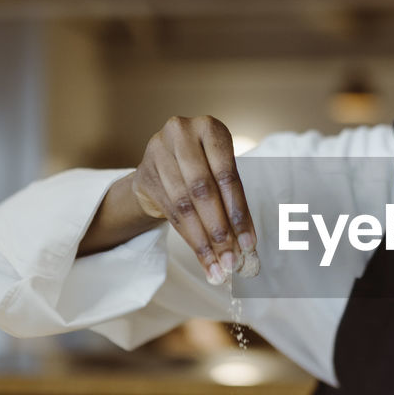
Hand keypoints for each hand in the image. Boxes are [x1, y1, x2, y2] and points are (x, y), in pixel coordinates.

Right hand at [130, 115, 258, 283]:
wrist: (162, 164)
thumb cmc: (204, 167)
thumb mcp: (221, 172)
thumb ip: (234, 201)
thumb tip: (247, 244)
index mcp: (210, 128)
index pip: (227, 175)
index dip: (238, 212)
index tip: (249, 244)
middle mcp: (181, 133)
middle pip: (202, 190)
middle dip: (219, 230)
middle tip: (232, 260)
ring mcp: (157, 151)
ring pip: (185, 206)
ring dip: (204, 241)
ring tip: (218, 266)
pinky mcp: (144, 174)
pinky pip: (171, 214)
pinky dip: (190, 240)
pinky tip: (204, 258)